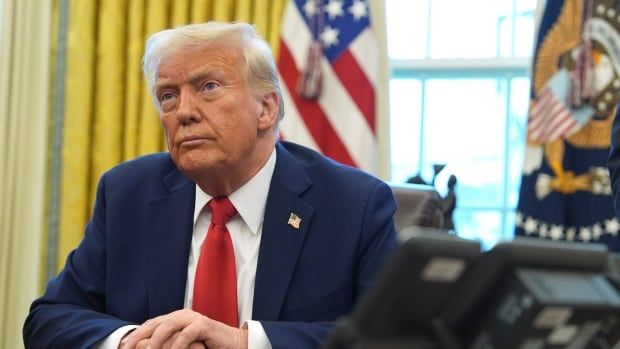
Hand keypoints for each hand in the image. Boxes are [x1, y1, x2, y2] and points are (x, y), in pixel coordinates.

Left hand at [119, 309, 247, 348]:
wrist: (232, 343)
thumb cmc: (206, 346)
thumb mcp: (183, 345)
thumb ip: (168, 344)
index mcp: (174, 319)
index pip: (150, 325)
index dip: (135, 336)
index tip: (122, 347)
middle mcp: (181, 316)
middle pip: (155, 323)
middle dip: (138, 336)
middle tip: (127, 348)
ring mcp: (193, 318)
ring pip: (168, 326)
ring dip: (155, 341)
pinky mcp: (204, 325)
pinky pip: (186, 334)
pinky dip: (176, 345)